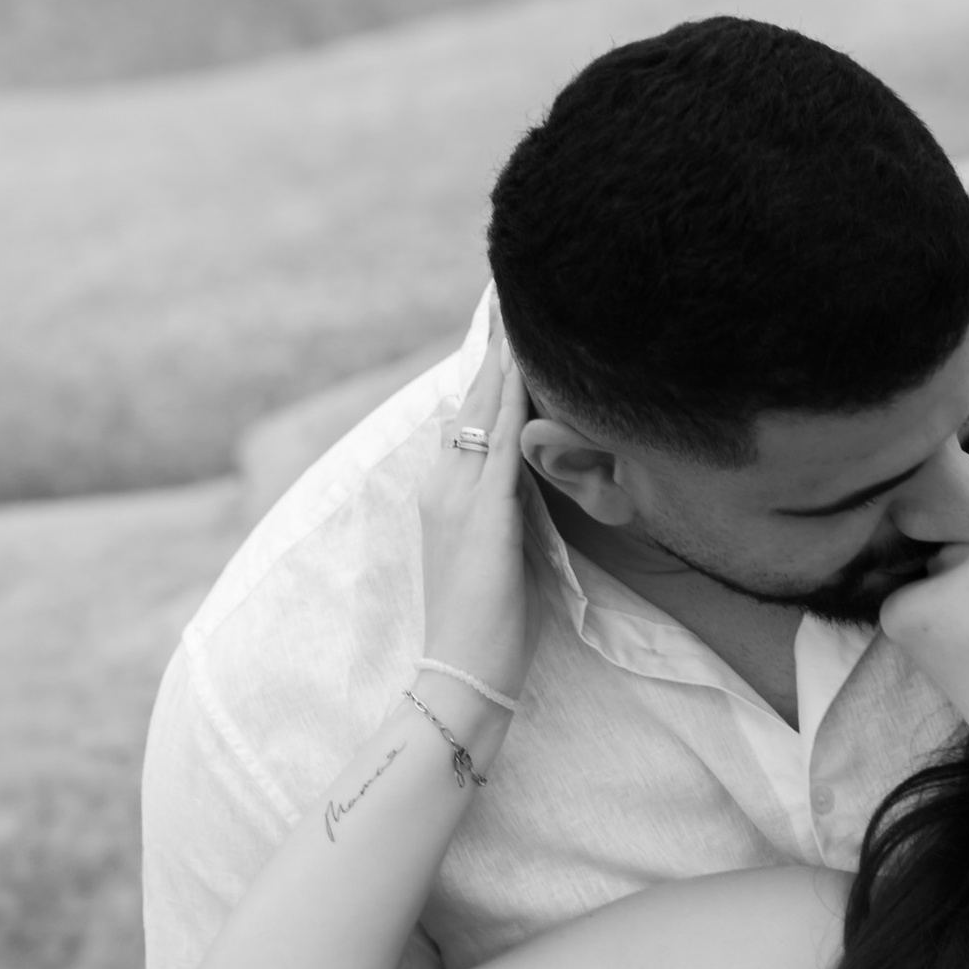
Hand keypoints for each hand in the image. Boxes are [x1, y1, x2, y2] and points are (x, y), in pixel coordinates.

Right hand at [416, 340, 535, 709]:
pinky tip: (525, 367)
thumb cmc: (486, 624)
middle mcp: (442, 485)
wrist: (460, 674)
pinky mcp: (484, 514)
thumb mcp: (496, 550)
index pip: (465, 418)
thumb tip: (525, 475)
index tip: (501, 328)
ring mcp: (458, 497)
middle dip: (490, 348)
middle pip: (468, 400)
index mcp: (443, 494)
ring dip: (501, 359)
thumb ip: (505, 508)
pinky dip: (512, 401)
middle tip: (505, 294)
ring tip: (515, 311)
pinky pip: (501, 443)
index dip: (484, 373)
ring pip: (482, 411)